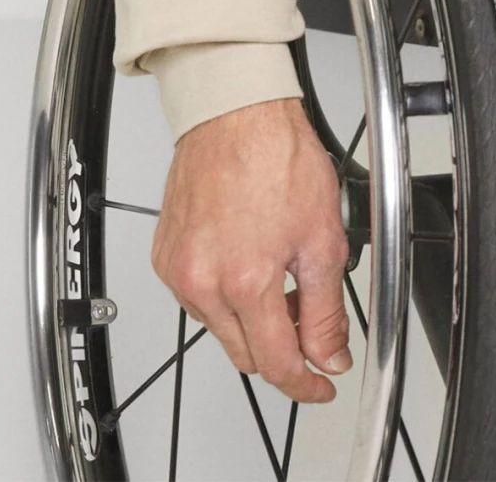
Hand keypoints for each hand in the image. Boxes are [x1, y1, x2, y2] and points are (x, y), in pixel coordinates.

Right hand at [151, 96, 352, 402]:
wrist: (235, 112)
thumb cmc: (277, 156)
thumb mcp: (323, 237)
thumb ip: (326, 309)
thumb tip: (330, 354)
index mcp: (245, 281)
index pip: (276, 364)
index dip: (306, 383)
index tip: (323, 383)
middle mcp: (203, 283)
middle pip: (245, 354)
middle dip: (282, 348)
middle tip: (309, 319)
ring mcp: (178, 271)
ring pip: (221, 329)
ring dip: (253, 321)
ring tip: (280, 277)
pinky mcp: (165, 257)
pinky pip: (198, 299)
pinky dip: (226, 295)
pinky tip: (248, 261)